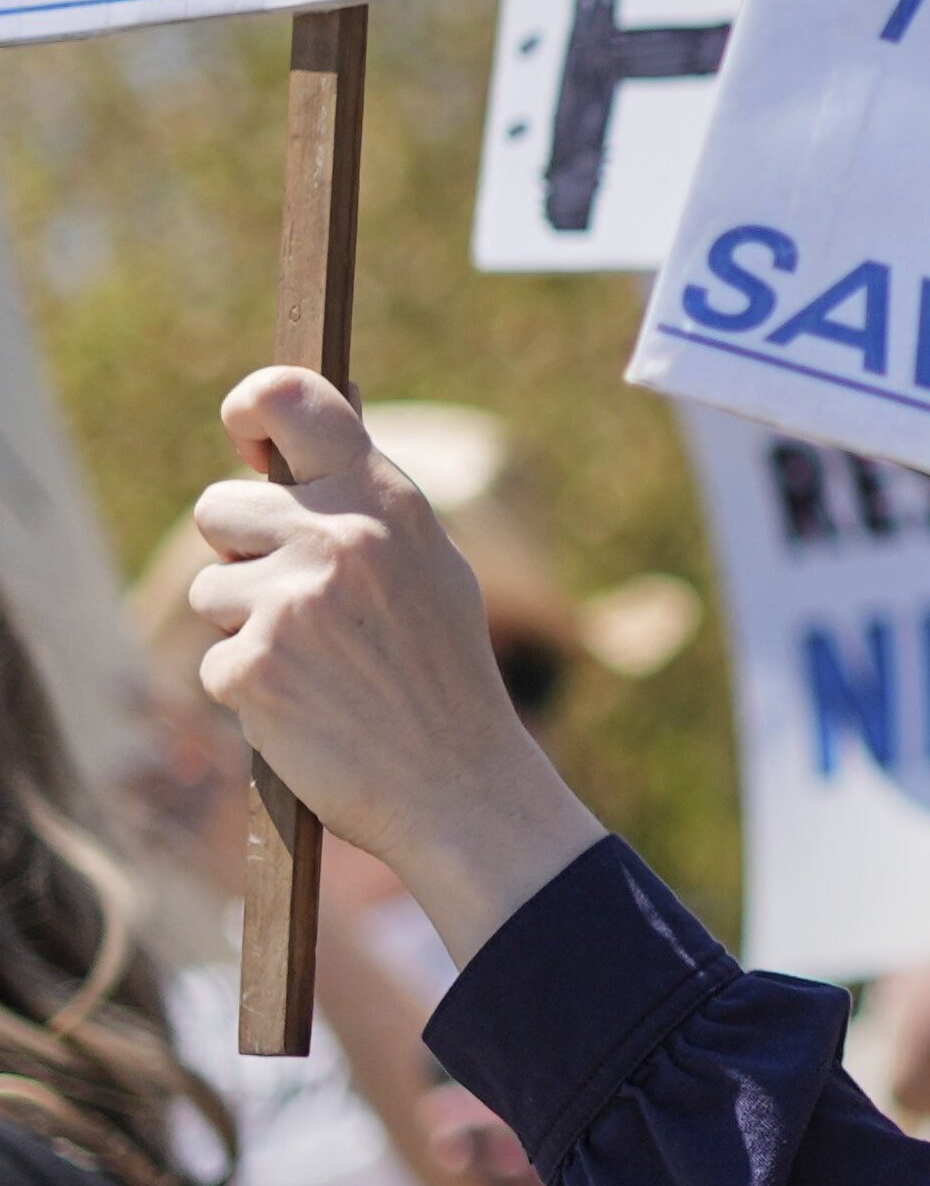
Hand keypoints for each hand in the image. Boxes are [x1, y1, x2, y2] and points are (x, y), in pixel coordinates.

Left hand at [189, 369, 601, 959]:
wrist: (461, 784)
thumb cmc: (442, 677)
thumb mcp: (429, 568)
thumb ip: (363, 507)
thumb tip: (292, 440)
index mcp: (386, 501)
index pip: (291, 400)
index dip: (252, 409)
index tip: (248, 439)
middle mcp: (338, 538)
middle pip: (219, 508)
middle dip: (245, 554)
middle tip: (308, 606)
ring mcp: (292, 602)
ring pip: (212, 589)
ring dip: (246, 627)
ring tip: (320, 665)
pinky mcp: (253, 667)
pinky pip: (214, 660)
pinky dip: (251, 689)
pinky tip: (309, 707)